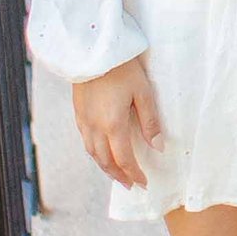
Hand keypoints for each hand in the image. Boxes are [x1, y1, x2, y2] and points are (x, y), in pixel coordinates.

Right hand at [71, 53, 163, 189]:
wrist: (91, 50)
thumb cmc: (121, 68)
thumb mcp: (143, 92)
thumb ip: (150, 122)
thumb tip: (158, 147)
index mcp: (113, 125)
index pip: (124, 159)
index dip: (134, 174)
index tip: (143, 182)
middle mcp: (95, 128)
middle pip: (106, 161)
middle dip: (119, 176)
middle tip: (130, 185)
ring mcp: (83, 121)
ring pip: (93, 154)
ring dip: (106, 167)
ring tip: (117, 174)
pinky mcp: (78, 113)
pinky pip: (86, 142)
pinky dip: (95, 154)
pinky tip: (102, 153)